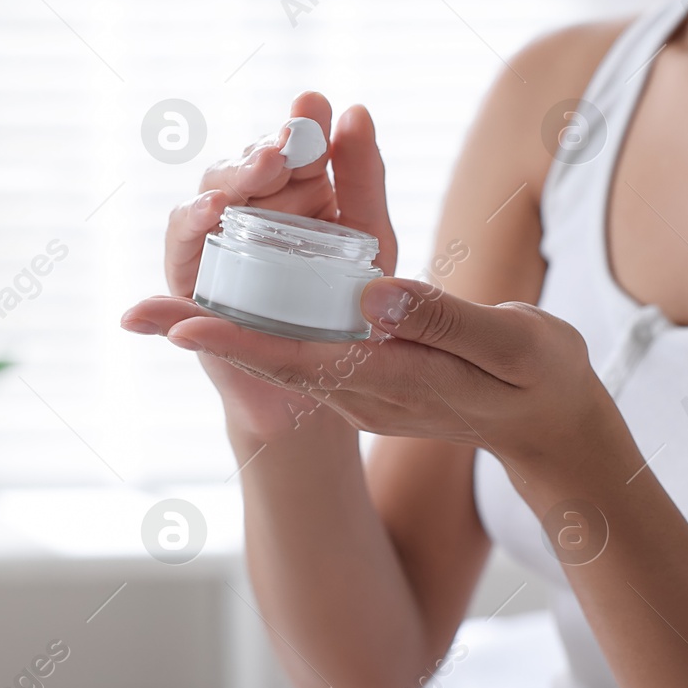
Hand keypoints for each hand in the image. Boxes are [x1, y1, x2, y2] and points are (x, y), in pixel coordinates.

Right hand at [122, 92, 397, 436]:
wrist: (317, 387)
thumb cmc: (346, 308)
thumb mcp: (370, 241)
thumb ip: (364, 178)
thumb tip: (355, 109)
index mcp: (295, 190)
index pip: (290, 144)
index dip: (300, 124)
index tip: (313, 105)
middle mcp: (250, 206)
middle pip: (246, 162)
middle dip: (265, 150)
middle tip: (287, 144)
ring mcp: (215, 237)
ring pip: (212, 189)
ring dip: (233, 176)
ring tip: (261, 168)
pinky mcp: (187, 274)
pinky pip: (182, 240)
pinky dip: (192, 220)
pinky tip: (213, 210)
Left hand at [126, 274, 616, 466]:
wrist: (552, 425)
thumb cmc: (542, 382)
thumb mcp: (512, 346)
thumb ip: (443, 321)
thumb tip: (373, 294)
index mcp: (396, 382)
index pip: (304, 360)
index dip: (239, 342)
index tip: (177, 327)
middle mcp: (364, 390)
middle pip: (273, 355)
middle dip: (208, 328)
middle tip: (135, 314)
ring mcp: (361, 384)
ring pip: (285, 340)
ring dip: (235, 309)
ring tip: (171, 288)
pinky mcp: (366, 367)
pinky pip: (311, 330)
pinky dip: (280, 294)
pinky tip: (258, 262)